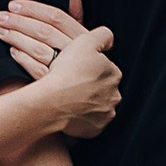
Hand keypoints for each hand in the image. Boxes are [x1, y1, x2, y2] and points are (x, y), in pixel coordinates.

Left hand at [0, 0, 91, 79]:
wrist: (88, 97)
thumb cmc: (86, 65)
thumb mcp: (86, 40)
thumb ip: (77, 18)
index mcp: (84, 38)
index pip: (57, 17)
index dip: (33, 9)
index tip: (14, 5)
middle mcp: (76, 52)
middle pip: (44, 32)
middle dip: (19, 22)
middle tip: (1, 17)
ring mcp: (66, 70)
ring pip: (39, 49)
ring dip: (17, 38)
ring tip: (2, 32)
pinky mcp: (57, 87)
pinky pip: (37, 70)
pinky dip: (24, 59)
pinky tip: (13, 51)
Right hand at [32, 20, 118, 139]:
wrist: (51, 102)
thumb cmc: (67, 72)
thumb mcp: (85, 41)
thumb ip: (102, 36)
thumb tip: (109, 38)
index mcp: (114, 74)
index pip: (105, 69)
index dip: (89, 67)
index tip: (76, 68)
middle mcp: (114, 96)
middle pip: (102, 88)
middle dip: (90, 86)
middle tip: (71, 83)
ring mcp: (105, 115)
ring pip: (96, 106)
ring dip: (85, 102)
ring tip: (68, 97)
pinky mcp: (94, 130)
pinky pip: (89, 122)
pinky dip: (80, 118)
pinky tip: (68, 111)